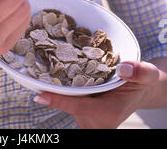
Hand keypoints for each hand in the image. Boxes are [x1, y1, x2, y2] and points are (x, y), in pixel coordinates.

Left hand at [34, 61, 159, 128]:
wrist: (139, 89)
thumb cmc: (142, 81)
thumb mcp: (148, 74)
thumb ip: (140, 72)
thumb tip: (125, 68)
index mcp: (109, 113)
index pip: (79, 107)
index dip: (59, 101)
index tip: (39, 96)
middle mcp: (97, 121)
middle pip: (69, 103)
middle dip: (56, 89)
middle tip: (40, 71)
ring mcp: (89, 121)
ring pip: (67, 102)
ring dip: (60, 87)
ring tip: (53, 66)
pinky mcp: (83, 116)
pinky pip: (69, 101)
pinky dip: (64, 89)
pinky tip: (62, 74)